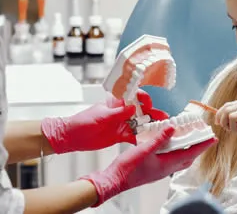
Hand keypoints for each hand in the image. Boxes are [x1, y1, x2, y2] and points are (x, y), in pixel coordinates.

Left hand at [41, 90, 165, 153]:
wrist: (72, 137)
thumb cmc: (83, 121)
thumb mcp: (101, 116)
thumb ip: (118, 113)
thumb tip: (133, 107)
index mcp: (116, 102)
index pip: (133, 96)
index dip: (143, 98)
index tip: (148, 104)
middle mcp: (121, 112)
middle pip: (140, 110)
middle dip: (152, 112)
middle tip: (163, 117)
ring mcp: (122, 124)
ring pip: (140, 123)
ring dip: (150, 126)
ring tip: (162, 128)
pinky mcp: (120, 135)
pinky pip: (134, 136)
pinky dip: (142, 138)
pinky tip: (150, 140)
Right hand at [81, 126, 216, 206]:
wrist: (114, 180)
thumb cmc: (127, 168)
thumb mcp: (144, 150)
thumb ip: (159, 139)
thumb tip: (173, 128)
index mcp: (167, 165)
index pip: (190, 153)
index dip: (202, 145)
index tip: (212, 139)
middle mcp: (166, 168)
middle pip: (188, 157)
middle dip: (197, 147)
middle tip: (204, 137)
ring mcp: (160, 169)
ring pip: (179, 158)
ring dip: (186, 149)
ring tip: (190, 138)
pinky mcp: (154, 168)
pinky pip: (170, 159)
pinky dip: (175, 150)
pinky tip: (169, 143)